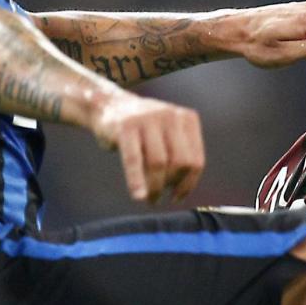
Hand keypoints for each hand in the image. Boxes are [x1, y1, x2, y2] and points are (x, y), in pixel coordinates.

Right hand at [90, 91, 204, 203]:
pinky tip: (138, 196)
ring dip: (156, 187)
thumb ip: (179, 155)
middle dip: (171, 184)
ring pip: (158, 163)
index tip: (177, 197)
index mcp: (187, 118)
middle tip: (158, 197)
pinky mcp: (126, 126)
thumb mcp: (167, 135)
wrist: (109, 105)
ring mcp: (148, 118)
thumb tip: (182, 191)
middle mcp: (171, 115)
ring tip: (150, 199)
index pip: (195, 160)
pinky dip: (137, 181)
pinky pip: (134, 160)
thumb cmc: (143, 129)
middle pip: (180, 162)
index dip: (188, 183)